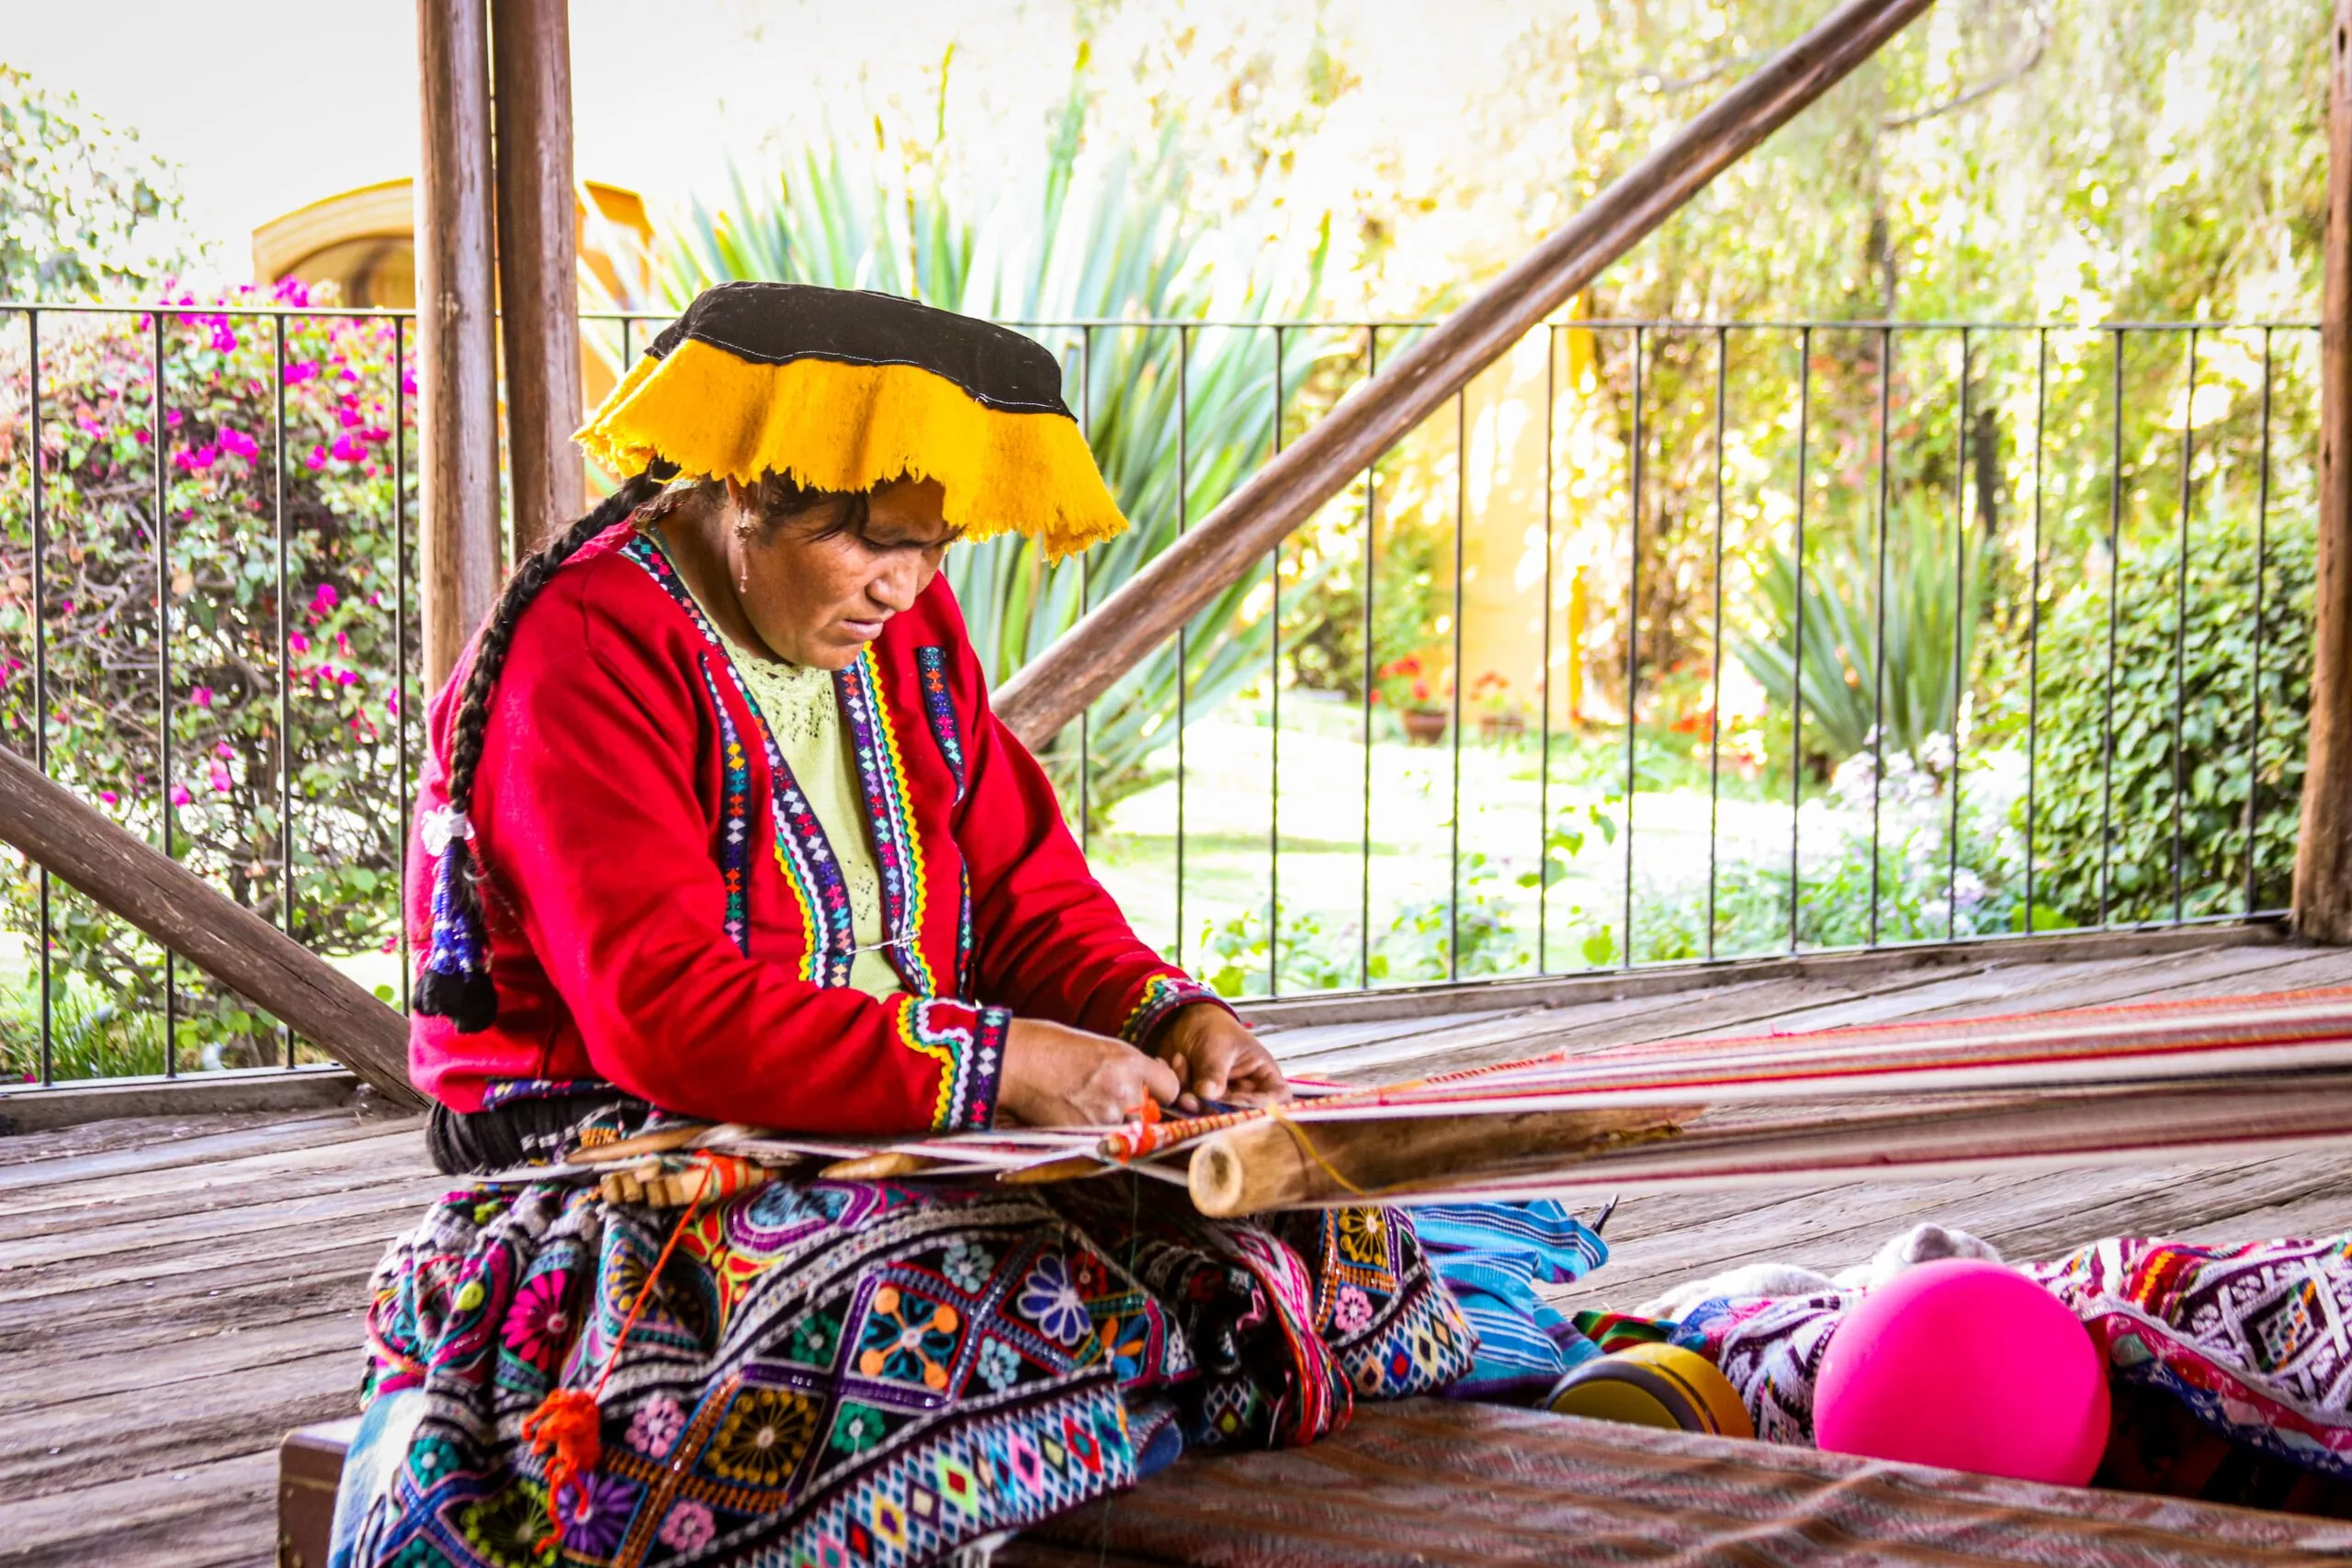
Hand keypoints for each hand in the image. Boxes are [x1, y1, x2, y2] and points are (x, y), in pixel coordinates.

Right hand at [998, 1018, 1181, 1127]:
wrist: (1014, 1061)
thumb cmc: (1049, 1046)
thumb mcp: (1099, 1046)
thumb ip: (1128, 1067)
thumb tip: (1145, 1086)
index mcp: (1129, 1062)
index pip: (1171, 1089)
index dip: (1160, 1092)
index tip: (1148, 1091)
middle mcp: (1125, 1090)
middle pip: (1151, 1116)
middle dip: (1137, 1113)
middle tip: (1107, 1101)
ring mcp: (1106, 1116)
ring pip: (1127, 1132)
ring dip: (1113, 1127)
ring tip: (1084, 1106)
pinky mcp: (1086, 1136)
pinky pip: (1103, 1143)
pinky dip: (1093, 1136)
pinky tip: (1073, 1116)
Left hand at [1152, 1003, 1289, 1112]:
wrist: (1183, 1021)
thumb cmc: (1213, 1028)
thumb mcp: (1217, 1046)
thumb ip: (1214, 1071)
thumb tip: (1208, 1095)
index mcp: (1262, 1075)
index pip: (1276, 1099)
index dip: (1259, 1105)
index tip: (1231, 1099)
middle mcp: (1245, 1093)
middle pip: (1241, 1115)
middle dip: (1214, 1107)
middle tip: (1194, 1093)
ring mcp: (1221, 1100)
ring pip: (1211, 1114)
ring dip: (1192, 1097)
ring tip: (1181, 1063)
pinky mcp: (1200, 1103)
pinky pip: (1190, 1108)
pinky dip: (1179, 1089)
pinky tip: (1176, 1062)